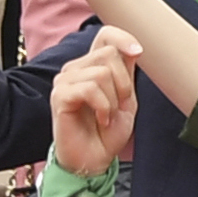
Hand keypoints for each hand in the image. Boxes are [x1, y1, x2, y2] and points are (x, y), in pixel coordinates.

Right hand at [47, 30, 141, 174]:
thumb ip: (127, 73)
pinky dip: (103, 107)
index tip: (138, 53)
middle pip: (109, 54)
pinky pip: (90, 89)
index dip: (123, 38)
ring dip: (113, 100)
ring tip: (106, 116)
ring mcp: (65, 81)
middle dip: (124, 83)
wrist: (94, 160)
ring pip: (101, 73)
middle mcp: (76, 69)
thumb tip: (132, 48)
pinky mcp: (59, 96)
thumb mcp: (126, 99)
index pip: (105, 36)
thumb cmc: (108, 132)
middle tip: (118, 106)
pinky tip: (100, 120)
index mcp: (92, 66)